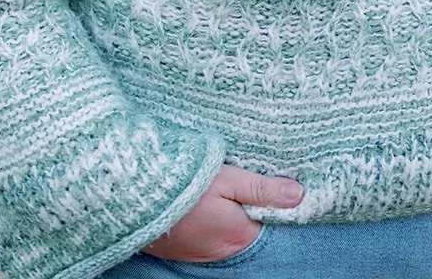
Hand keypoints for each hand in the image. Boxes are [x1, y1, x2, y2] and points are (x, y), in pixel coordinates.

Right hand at [142, 165, 303, 262]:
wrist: (134, 198)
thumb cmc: (182, 186)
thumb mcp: (227, 179)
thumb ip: (261, 188)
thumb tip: (298, 194)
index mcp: (239, 234)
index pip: (269, 220)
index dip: (273, 199)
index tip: (273, 178)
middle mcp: (222, 251)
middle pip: (247, 226)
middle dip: (248, 205)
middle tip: (242, 178)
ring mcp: (199, 253)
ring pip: (225, 231)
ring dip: (226, 213)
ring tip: (218, 187)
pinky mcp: (181, 249)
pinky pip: (204, 236)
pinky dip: (207, 220)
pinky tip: (200, 201)